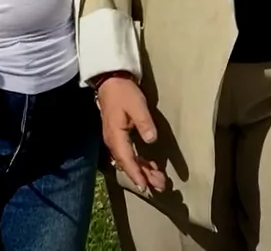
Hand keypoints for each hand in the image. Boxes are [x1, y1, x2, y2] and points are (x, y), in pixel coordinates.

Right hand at [94, 74, 167, 194]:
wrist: (111, 82)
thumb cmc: (124, 93)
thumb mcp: (137, 106)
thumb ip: (144, 123)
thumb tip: (151, 140)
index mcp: (116, 136)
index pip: (127, 160)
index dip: (136, 174)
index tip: (144, 188)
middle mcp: (113, 142)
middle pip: (128, 164)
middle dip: (143, 177)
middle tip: (160, 187)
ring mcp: (115, 140)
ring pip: (129, 161)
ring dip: (143, 171)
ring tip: (159, 181)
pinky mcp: (119, 136)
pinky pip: (129, 154)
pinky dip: (140, 162)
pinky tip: (151, 167)